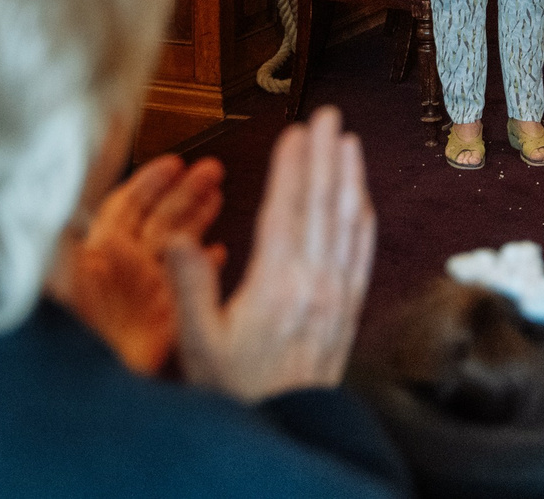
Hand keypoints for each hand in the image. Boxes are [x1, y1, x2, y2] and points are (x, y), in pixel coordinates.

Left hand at [50, 154, 226, 375]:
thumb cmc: (72, 334)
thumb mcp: (59, 271)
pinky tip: (218, 251)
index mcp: (97, 256)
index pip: (125, 206)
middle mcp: (124, 271)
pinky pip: (190, 285)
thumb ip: (67, 231)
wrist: (91, 393)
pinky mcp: (169, 321)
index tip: (173, 163)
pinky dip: (205, 266)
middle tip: (212, 169)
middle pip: (159, 220)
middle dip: (185, 191)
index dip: (148, 182)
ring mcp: (148, 294)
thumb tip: (79, 194)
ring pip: (177, 245)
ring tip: (218, 194)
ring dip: (198, 217)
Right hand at [164, 106, 373, 403]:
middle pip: (323, 206)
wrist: (286, 428)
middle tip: (329, 115)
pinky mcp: (349, 309)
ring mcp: (338, 295)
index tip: (296, 131)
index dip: (293, 166)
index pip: (287, 211)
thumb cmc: (237, 391)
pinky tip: (364, 200)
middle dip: (326, 155)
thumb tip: (178, 237)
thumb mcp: (198, 344)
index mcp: (278, 286)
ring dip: (350, 178)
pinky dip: (364, 219)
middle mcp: (315, 284)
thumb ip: (189, 288)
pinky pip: (362, 254)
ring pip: (348, 223)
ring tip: (350, 142)